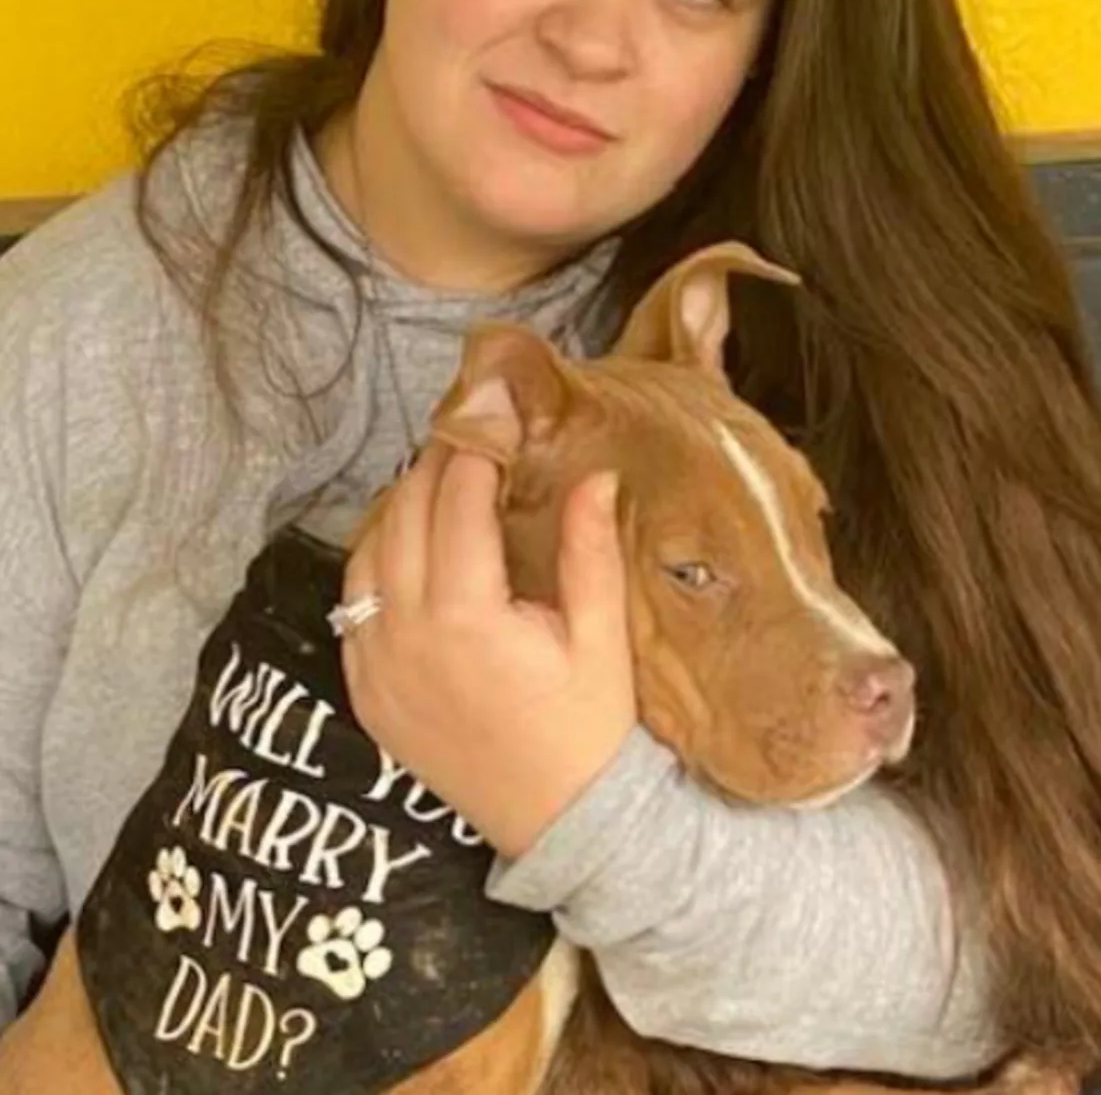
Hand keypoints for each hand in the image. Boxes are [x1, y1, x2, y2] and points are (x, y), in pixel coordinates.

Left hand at [341, 445, 636, 859]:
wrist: (561, 826)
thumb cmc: (590, 730)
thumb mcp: (602, 638)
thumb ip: (589, 551)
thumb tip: (594, 474)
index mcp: (467, 617)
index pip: (456, 504)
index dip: (472, 452)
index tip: (490, 418)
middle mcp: (406, 636)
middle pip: (403, 518)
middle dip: (431, 470)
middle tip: (465, 439)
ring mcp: (375, 667)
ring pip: (365, 556)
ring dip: (397, 511)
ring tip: (435, 486)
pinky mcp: (364, 694)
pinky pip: (353, 607)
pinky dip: (374, 564)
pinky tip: (406, 548)